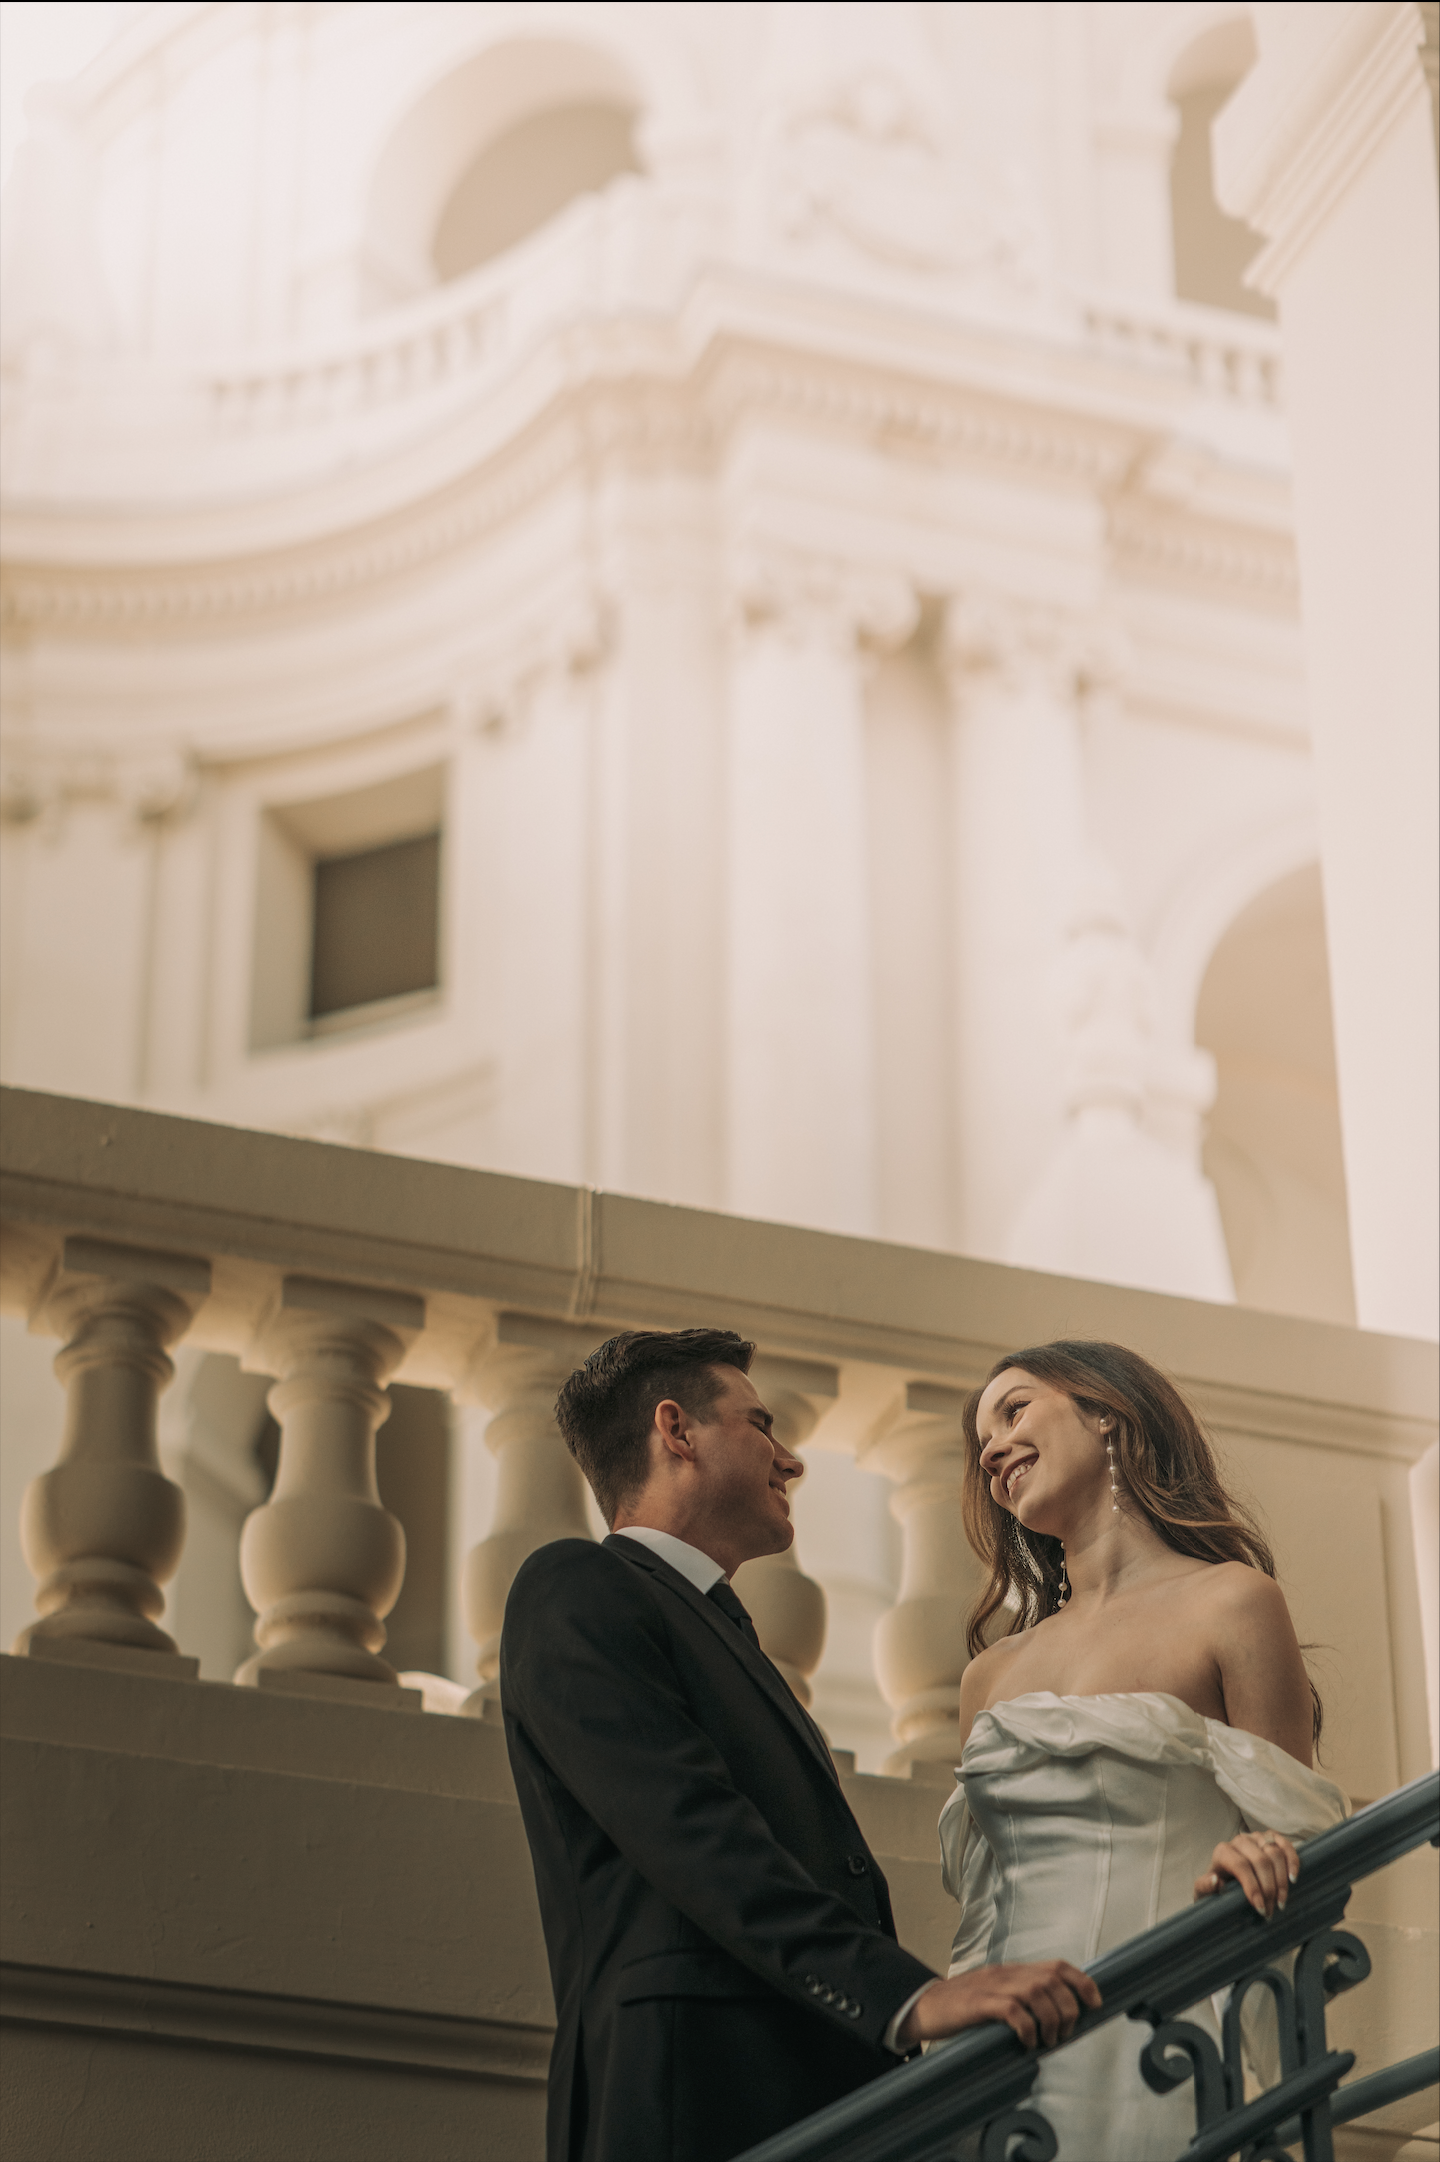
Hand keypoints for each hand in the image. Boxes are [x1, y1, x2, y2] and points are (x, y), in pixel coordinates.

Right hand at [897, 1962, 1100, 2050]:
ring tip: (1048, 2041)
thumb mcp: (996, 1996)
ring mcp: (992, 1986)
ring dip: (1051, 2020)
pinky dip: (1027, 2027)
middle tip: (1063, 2034)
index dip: (1082, 1982)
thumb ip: (1021, 2001)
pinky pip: (1013, 2010)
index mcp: (1013, 1971)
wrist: (924, 2005)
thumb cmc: (963, 2008)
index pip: (1057, 1966)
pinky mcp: (978, 2003)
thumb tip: (1056, 2021)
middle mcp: (1006, 1974)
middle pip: (1052, 1979)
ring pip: (1037, 1992)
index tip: (1096, 2002)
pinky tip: (1027, 2042)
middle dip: (1069, 2008)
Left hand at [1194, 1828, 1299, 1916]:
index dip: (1253, 1887)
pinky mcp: (1271, 1838)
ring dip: (1281, 1881)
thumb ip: (1204, 1887)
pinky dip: (1292, 1861)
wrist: (1229, 1880)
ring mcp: (1257, 1837)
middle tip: (1271, 1911)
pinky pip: (1285, 1845)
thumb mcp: (1204, 1892)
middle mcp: (1239, 1841)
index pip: (1240, 1865)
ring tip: (1281, 1902)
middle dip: (1269, 1889)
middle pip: (1261, 1861)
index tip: (1261, 1909)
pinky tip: (1293, 1879)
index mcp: (1222, 1852)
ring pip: (1275, 1853)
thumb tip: (1215, 1881)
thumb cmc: (1217, 1888)